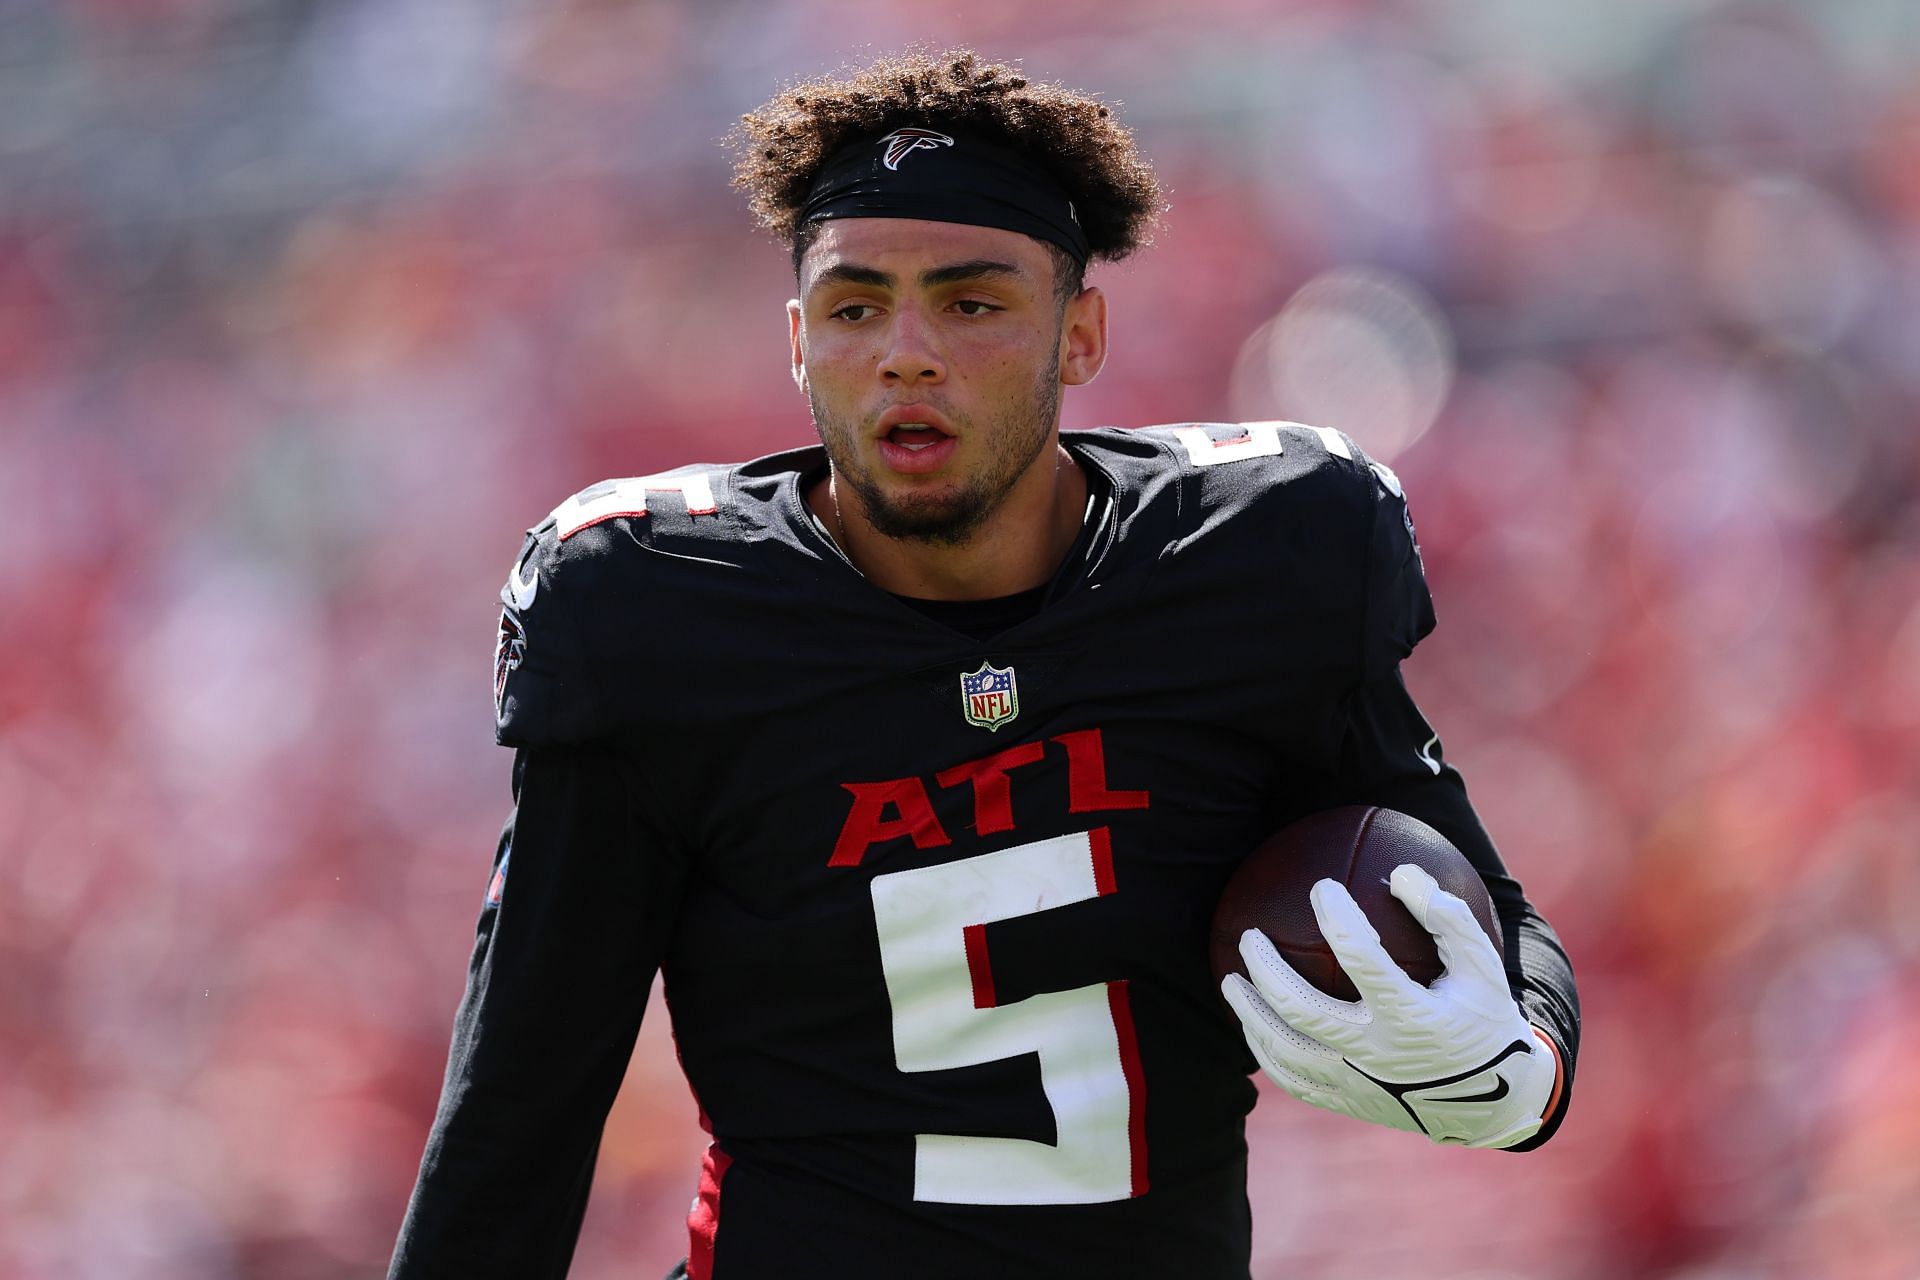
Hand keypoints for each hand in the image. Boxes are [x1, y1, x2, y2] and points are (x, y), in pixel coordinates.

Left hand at [1220, 863, 1557, 1147]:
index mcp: (1414, 1017)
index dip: (1339, 919)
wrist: (1492, 1103)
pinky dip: (1265, 1053)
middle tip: (1250, 936)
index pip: (1364, 960)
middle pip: (1304, 1010)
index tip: (1322, 886)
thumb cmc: (1484, 1018)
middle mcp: (1379, 1054)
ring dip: (1251, 1014)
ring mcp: (1360, 1083)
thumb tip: (1403, 873)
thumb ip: (1449, 919)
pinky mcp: (1348, 1102)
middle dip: (1267, 970)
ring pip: (1287, 1051)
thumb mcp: (1483, 967)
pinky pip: (1293, 1081)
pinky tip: (1252, 1027)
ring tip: (1230, 981)